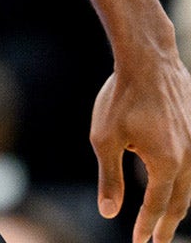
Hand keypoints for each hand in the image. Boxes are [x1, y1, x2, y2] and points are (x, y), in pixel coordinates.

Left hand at [90, 60, 190, 242]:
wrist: (148, 62)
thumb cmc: (121, 98)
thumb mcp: (105, 140)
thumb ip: (110, 178)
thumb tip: (109, 213)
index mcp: (166, 163)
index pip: (158, 206)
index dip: (147, 225)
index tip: (140, 242)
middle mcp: (189, 157)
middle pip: (182, 200)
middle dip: (170, 222)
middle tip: (159, 239)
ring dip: (180, 202)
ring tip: (170, 216)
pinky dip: (185, 178)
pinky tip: (176, 179)